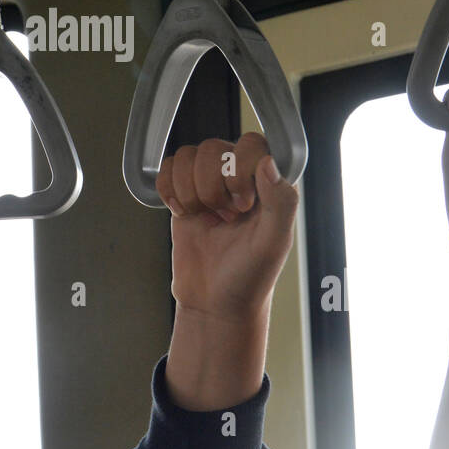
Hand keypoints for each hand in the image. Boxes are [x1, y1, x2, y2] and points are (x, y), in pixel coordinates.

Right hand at [157, 133, 298, 410]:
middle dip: (212, 187)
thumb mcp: (273, 244)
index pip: (252, 144)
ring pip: (187, 156)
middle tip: (225, 217)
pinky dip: (170, 190)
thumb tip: (268, 164)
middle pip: (213, 148)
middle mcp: (239, 177)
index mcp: (269, 184)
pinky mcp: (184, 193)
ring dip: (190, 191)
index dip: (239, 170)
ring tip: (206, 217)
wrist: (213, 303)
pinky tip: (183, 212)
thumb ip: (280, 202)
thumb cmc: (248, 278)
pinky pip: (168, 168)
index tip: (243, 203)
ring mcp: (209, 184)